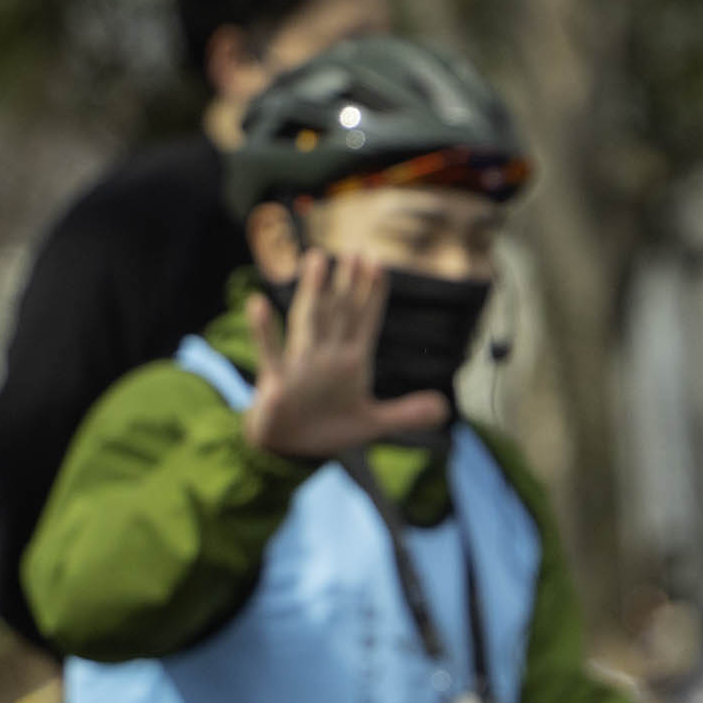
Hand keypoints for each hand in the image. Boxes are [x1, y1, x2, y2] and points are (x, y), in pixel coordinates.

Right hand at [244, 252, 447, 458]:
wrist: (291, 452)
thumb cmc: (329, 430)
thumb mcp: (373, 424)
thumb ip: (406, 413)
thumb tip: (445, 408)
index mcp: (351, 362)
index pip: (365, 321)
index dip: (372, 294)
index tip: (377, 263)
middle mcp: (327, 356)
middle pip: (339, 312)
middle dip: (347, 283)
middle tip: (353, 250)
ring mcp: (301, 366)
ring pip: (309, 321)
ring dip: (314, 292)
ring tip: (317, 260)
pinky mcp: (277, 382)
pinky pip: (270, 353)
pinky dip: (263, 331)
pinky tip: (257, 304)